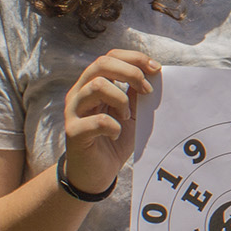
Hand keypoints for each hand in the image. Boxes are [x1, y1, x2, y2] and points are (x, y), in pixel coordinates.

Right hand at [61, 51, 158, 195]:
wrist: (95, 173)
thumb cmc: (113, 139)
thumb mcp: (129, 112)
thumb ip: (135, 92)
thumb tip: (153, 71)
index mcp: (93, 84)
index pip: (110, 57)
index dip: (135, 58)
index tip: (157, 69)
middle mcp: (79, 92)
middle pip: (101, 64)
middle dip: (131, 73)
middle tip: (147, 91)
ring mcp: (73, 111)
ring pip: (97, 86)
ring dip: (121, 99)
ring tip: (125, 116)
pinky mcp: (74, 132)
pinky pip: (97, 121)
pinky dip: (113, 126)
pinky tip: (115, 134)